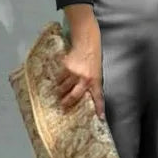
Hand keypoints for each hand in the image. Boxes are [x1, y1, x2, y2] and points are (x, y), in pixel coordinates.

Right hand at [57, 4, 104, 118]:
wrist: (86, 40)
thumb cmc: (93, 56)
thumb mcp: (96, 70)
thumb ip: (92, 82)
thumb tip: (85, 93)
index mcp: (95, 79)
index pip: (98, 96)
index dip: (99, 107)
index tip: (100, 118)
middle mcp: (85, 78)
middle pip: (74, 96)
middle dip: (67, 103)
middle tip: (63, 107)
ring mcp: (74, 73)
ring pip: (63, 87)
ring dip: (60, 91)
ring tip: (58, 93)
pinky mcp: (65, 67)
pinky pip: (59, 77)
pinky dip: (58, 80)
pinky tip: (57, 80)